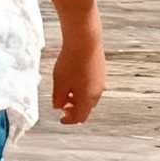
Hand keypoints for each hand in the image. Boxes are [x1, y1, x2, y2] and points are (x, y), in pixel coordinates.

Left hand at [51, 0, 106, 124]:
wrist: (85, 40)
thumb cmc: (70, 62)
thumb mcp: (59, 83)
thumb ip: (58, 98)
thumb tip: (58, 106)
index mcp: (87, 99)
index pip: (79, 117)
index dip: (69, 120)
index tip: (61, 118)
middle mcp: (98, 92)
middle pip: (86, 108)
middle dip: (74, 109)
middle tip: (63, 106)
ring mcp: (101, 81)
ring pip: (90, 96)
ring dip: (79, 98)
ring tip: (67, 92)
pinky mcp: (101, 70)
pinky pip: (93, 85)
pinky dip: (84, 88)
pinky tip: (74, 80)